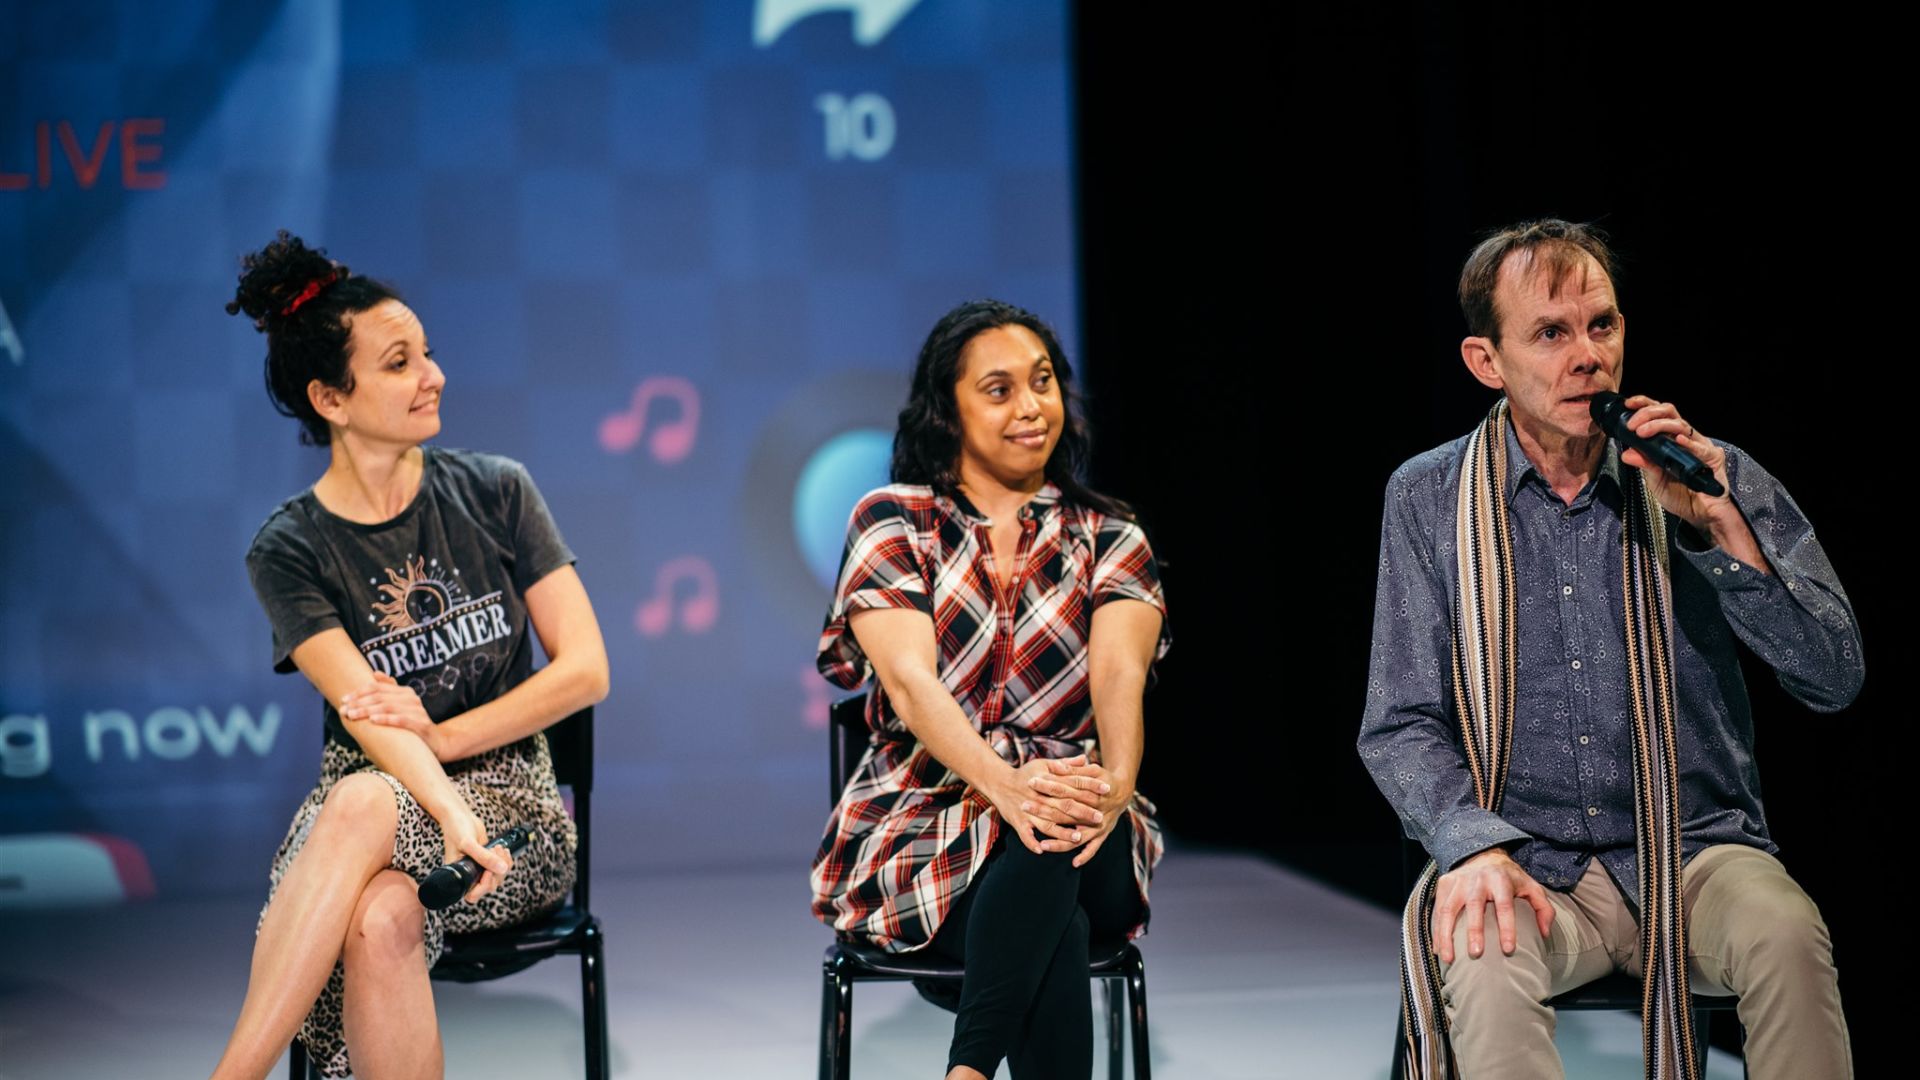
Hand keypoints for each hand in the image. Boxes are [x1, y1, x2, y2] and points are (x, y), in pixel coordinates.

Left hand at [340, 673, 446, 758]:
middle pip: (380, 697)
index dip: (359, 692)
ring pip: (388, 707)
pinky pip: (402, 720)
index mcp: (404, 692)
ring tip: (353, 715)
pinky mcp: (422, 725)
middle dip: (359, 703)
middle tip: (344, 710)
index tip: (344, 700)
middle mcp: (412, 699)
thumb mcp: (400, 707)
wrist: (435, 743)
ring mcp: (418, 711)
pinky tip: (373, 720)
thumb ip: (389, 691)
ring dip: (367, 711)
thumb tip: (375, 673)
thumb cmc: (411, 725)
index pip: (378, 687)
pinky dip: (386, 719)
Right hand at [437, 808, 512, 903]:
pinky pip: (500, 868)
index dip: (484, 885)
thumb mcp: (468, 843)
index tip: (488, 869)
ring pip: (497, 877)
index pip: (473, 895)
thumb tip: (503, 869)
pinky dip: (505, 861)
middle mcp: (468, 875)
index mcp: (459, 876)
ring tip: (498, 848)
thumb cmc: (456, 829)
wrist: (459, 816)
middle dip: (496, 871)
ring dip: (503, 865)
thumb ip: (484, 857)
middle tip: (495, 852)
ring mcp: (478, 868)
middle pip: (489, 886)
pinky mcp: (486, 860)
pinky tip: (502, 850)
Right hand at [985, 756, 1105, 854]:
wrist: (999, 783)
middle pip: (1064, 807)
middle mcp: (1039, 798)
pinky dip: (1031, 843)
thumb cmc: (1025, 774)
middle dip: (1082, 813)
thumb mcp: (1044, 764)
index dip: (1090, 786)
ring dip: (1062, 832)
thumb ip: (1065, 764)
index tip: (1107, 789)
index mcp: (1047, 782)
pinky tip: (1042, 850)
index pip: (1073, 783)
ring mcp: (1028, 812)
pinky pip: (1025, 835)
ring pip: (1047, 824)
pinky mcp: (1018, 822)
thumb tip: (1084, 758)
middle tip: (1100, 818)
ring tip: (1078, 837)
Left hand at [1027, 757, 1133, 866]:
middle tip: (1024, 806)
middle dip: (1043, 809)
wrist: (1123, 792)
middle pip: (1065, 811)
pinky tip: (1074, 863)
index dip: (1047, 785)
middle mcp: (1094, 810)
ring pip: (1077, 836)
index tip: (1030, 782)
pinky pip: (1094, 848)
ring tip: (1043, 845)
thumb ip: (1075, 770)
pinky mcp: (1103, 834)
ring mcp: (1099, 825)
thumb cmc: (1103, 779)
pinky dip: (1085, 855)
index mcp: (1090, 792)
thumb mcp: (1092, 771)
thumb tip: (1058, 766)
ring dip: (1060, 842)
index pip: (1065, 788)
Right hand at [1431, 847, 1554, 963]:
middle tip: (1475, 954)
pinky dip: (1437, 931)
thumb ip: (1543, 909)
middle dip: (1474, 930)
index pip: (1505, 905)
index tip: (1508, 949)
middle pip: (1474, 905)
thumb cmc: (1509, 879)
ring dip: (1446, 935)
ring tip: (1448, 958)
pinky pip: (1438, 909)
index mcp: (1500, 879)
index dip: (1507, 927)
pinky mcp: (1444, 883)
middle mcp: (1477, 879)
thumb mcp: (1531, 887)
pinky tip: (1438, 949)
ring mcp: (1458, 881)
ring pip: (1448, 909)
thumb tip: (1544, 933)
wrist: (1483, 855)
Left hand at [1615, 395, 1734, 529]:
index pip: (1658, 415)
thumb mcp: (1656, 481)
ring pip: (1681, 425)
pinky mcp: (1713, 458)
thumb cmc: (1681, 496)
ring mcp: (1699, 446)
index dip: (1644, 405)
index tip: (1628, 405)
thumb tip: (1627, 453)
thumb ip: (1645, 466)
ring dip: (1659, 425)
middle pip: (1669, 412)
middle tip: (1633, 425)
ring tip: (1643, 433)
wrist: (1702, 515)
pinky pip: (1701, 447)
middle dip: (1648, 413)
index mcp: (1670, 441)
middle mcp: (1685, 439)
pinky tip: (1678, 441)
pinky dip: (1688, 443)